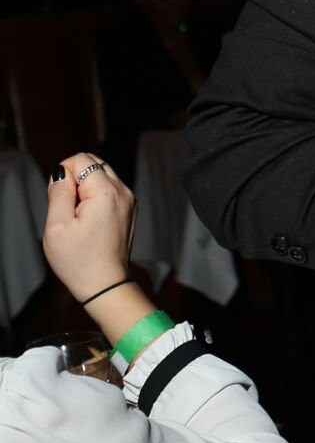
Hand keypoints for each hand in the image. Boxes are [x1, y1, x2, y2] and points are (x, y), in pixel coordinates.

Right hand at [42, 152, 137, 302]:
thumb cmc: (79, 259)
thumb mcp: (57, 225)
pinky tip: (88, 221)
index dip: (63, 176)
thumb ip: (58, 193)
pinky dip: (95, 197)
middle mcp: (123, 191)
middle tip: (68, 209)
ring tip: (78, 217)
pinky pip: (109, 190)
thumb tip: (61, 171)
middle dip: (75, 179)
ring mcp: (129, 200)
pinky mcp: (129, 209)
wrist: (105, 283)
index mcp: (107, 192)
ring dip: (85, 188)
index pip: (81, 159)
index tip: (61, 201)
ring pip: (101, 176)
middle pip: (94, 163)